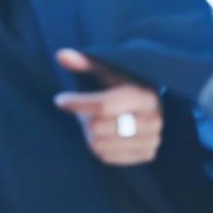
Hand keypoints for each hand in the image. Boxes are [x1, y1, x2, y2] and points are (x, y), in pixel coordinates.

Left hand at [54, 48, 162, 165]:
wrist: (145, 104)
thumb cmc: (119, 83)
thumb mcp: (104, 70)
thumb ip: (84, 62)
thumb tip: (61, 54)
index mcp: (144, 96)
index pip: (103, 105)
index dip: (77, 103)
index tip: (59, 99)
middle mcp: (154, 120)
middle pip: (97, 127)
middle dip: (83, 118)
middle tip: (84, 111)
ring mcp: (153, 140)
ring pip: (98, 145)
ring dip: (89, 134)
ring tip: (95, 121)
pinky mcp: (146, 154)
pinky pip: (105, 157)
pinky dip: (97, 146)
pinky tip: (103, 134)